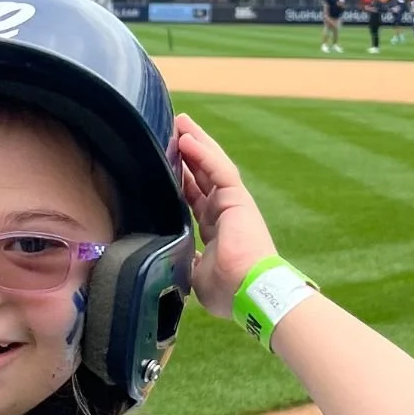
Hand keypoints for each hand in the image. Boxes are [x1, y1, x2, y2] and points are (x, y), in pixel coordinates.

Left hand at [174, 114, 277, 320]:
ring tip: (179, 122)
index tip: (165, 164)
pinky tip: (188, 136)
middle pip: (202, 175)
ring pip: (211, 165)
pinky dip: (203, 152)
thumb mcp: (194, 275)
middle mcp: (224, 212)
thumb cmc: (227, 290)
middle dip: (187, 153)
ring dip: (195, 142)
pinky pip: (218, 169)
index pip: (194, 197)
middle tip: (171, 131)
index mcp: (215, 230)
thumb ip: (184, 262)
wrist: (248, 292)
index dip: (180, 179)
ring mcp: (233, 203)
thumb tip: (166, 260)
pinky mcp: (238, 198)